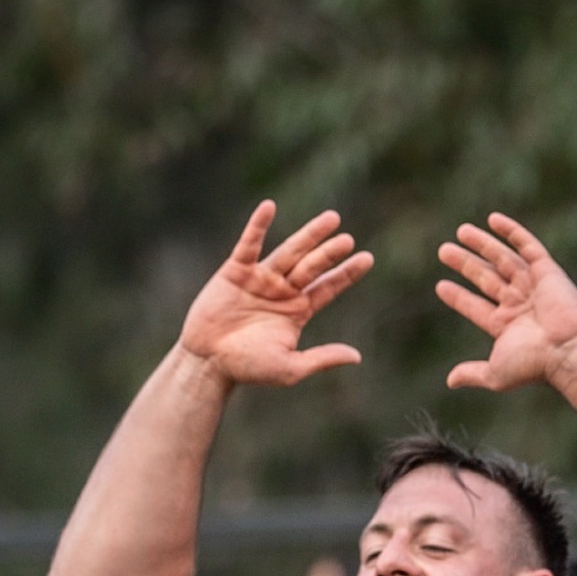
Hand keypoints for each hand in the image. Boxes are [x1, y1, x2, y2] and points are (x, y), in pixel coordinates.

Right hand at [179, 202, 372, 388]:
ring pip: (289, 252)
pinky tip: (269, 207)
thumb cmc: (249, 368)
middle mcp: (283, 291)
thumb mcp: (291, 368)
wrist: (209, 362)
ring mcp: (261, 278)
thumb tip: (356, 357)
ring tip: (331, 219)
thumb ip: (322, 359)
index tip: (367, 258)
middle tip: (348, 239)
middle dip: (330, 253)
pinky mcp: (236, 271)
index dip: (347, 274)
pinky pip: (249, 245)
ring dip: (309, 235)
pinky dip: (258, 226)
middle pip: (312, 266)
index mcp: (298, 310)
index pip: (328, 288)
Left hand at [436, 213, 576, 392]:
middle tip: (443, 251)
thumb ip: (472, 373)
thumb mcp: (496, 373)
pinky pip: (528, 246)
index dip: (458, 297)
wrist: (566, 351)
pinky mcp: (547, 271)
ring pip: (502, 259)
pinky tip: (493, 220)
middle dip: (465, 264)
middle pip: (486, 278)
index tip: (440, 286)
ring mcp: (532, 286)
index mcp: (505, 326)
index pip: (476, 306)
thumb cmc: (533, 365)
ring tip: (460, 232)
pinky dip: (512, 232)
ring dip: (482, 244)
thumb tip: (449, 381)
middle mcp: (518, 303)